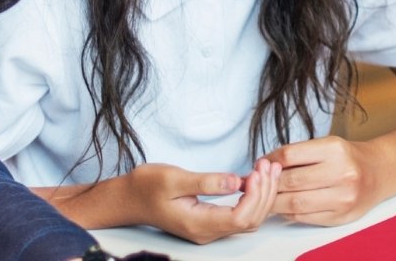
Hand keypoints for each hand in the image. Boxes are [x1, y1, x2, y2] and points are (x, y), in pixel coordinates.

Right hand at [126, 160, 278, 244]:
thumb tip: (237, 182)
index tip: (257, 170)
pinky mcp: (210, 220)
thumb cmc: (146, 187)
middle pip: (250, 220)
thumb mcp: (174, 178)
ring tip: (267, 167)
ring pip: (248, 219)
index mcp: (197, 223)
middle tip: (267, 164)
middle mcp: (206, 232)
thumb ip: (206, 182)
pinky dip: (253, 196)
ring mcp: (208, 228)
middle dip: (265, 192)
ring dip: (262, 194)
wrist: (128, 198)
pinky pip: (240, 214)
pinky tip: (255, 177)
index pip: (240, 218)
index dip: (256, 195)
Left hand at [261, 136, 384, 225]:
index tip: (260, 163)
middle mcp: (342, 173)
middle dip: (268, 183)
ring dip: (274, 201)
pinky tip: (284, 205)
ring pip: (294, 203)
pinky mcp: (340, 216)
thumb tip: (264, 165)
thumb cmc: (349, 158)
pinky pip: (303, 217)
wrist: (379, 172)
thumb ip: (299, 155)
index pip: (290, 155)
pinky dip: (288, 212)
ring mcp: (342, 198)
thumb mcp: (328, 145)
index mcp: (335, 149)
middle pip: (290, 181)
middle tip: (258, 182)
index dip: (269, 160)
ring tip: (268, 195)